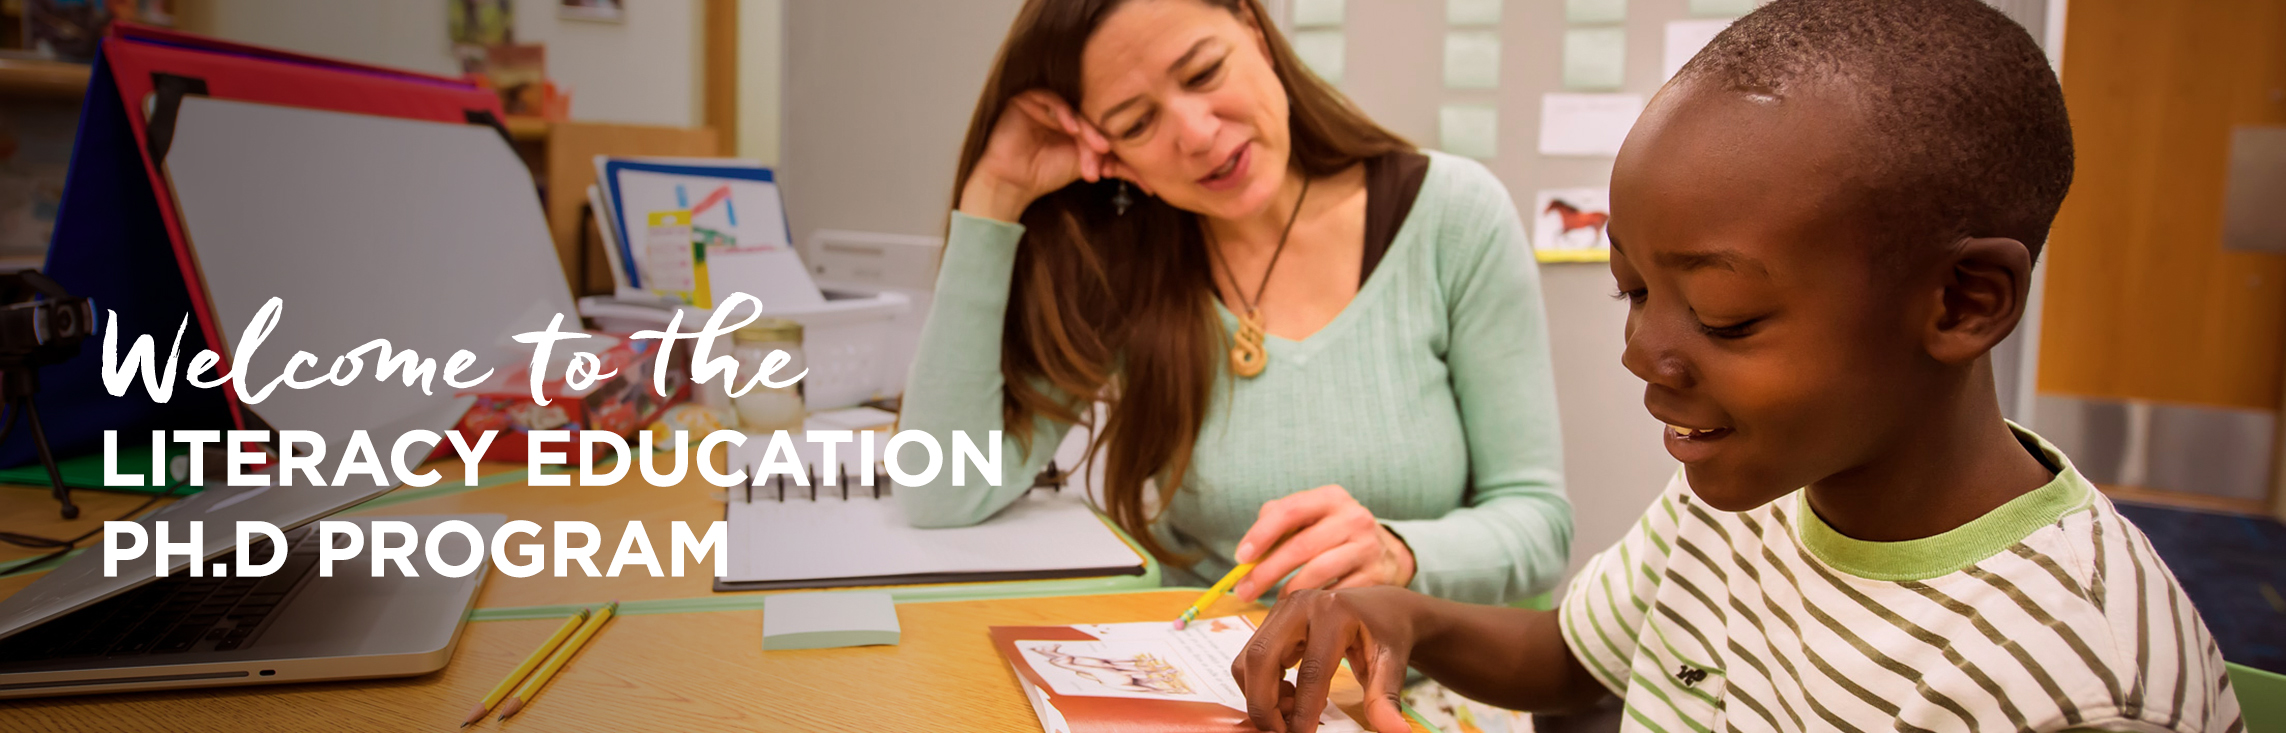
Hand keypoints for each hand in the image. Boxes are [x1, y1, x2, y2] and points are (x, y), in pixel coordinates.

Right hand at [958, 90, 1140, 222]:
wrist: (1013, 183)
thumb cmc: (1045, 173)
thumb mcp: (1088, 167)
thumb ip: (1114, 164)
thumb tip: (1148, 179)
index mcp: (1080, 120)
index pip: (1104, 123)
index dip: (1118, 143)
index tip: (1134, 167)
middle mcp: (1066, 108)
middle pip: (1092, 115)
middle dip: (1102, 138)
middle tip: (1108, 155)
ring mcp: (1047, 101)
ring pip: (1075, 109)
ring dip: (1087, 130)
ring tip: (1096, 150)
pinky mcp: (1028, 98)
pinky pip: (1050, 99)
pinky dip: (1064, 113)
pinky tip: (1072, 129)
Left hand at [1231, 485, 1415, 602]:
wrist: (1389, 552)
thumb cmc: (1336, 533)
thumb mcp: (1314, 516)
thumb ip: (1279, 520)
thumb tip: (1249, 550)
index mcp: (1331, 498)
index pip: (1290, 511)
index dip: (1261, 535)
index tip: (1241, 558)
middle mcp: (1353, 518)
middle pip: (1300, 546)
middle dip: (1266, 572)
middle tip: (1244, 591)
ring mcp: (1368, 548)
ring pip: (1318, 572)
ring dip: (1288, 591)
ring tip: (1271, 602)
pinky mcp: (1377, 576)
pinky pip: (1337, 593)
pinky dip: (1314, 602)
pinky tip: (1302, 609)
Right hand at [1232, 586, 1419, 732]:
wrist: (1383, 607)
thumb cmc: (1387, 633)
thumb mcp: (1391, 665)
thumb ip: (1386, 699)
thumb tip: (1396, 732)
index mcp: (1334, 613)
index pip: (1310, 671)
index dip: (1303, 711)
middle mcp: (1301, 605)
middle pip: (1261, 659)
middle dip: (1264, 704)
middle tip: (1280, 732)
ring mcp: (1282, 609)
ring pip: (1249, 659)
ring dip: (1260, 695)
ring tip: (1291, 711)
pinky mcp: (1273, 618)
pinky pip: (1252, 656)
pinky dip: (1261, 683)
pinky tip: (1289, 694)